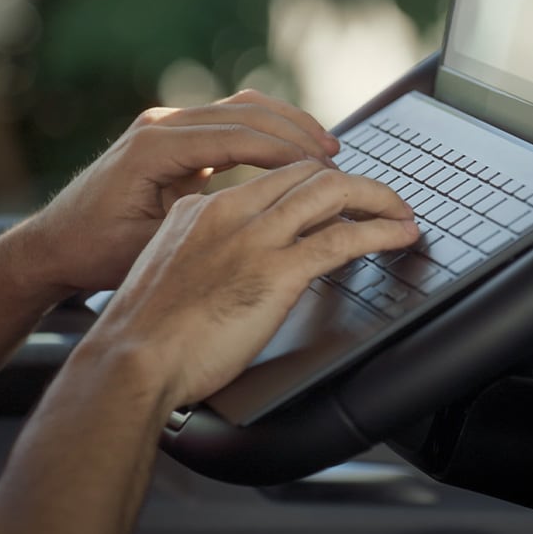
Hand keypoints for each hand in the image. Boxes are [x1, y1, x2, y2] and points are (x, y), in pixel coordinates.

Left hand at [19, 90, 339, 293]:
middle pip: (247, 111)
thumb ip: (205, 225)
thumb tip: (267, 222)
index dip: (287, 152)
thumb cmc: (95, 253)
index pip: (238, 137)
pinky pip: (232, 122)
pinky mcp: (175, 136)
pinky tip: (294, 151)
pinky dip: (268, 133)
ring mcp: (167, 125)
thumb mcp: (152, 246)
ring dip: (288, 126)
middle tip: (336, 157)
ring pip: (243, 109)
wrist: (53, 244)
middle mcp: (161, 124)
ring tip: (326, 149)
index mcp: (155, 146)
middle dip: (297, 132)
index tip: (325, 170)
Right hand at [85, 161, 419, 406]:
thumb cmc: (143, 333)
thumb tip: (234, 263)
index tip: (337, 189)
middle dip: (353, 181)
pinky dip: (379, 231)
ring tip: (402, 211)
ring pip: (331, 193)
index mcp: (202, 208)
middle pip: (307, 173)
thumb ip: (204, 254)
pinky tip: (399, 234)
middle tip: (380, 198)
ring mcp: (255, 239)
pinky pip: (342, 239)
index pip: (273, 175)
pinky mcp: (276, 271)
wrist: (130, 360)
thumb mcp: (171, 271)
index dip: (314, 177)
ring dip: (377, 197)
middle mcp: (231, 212)